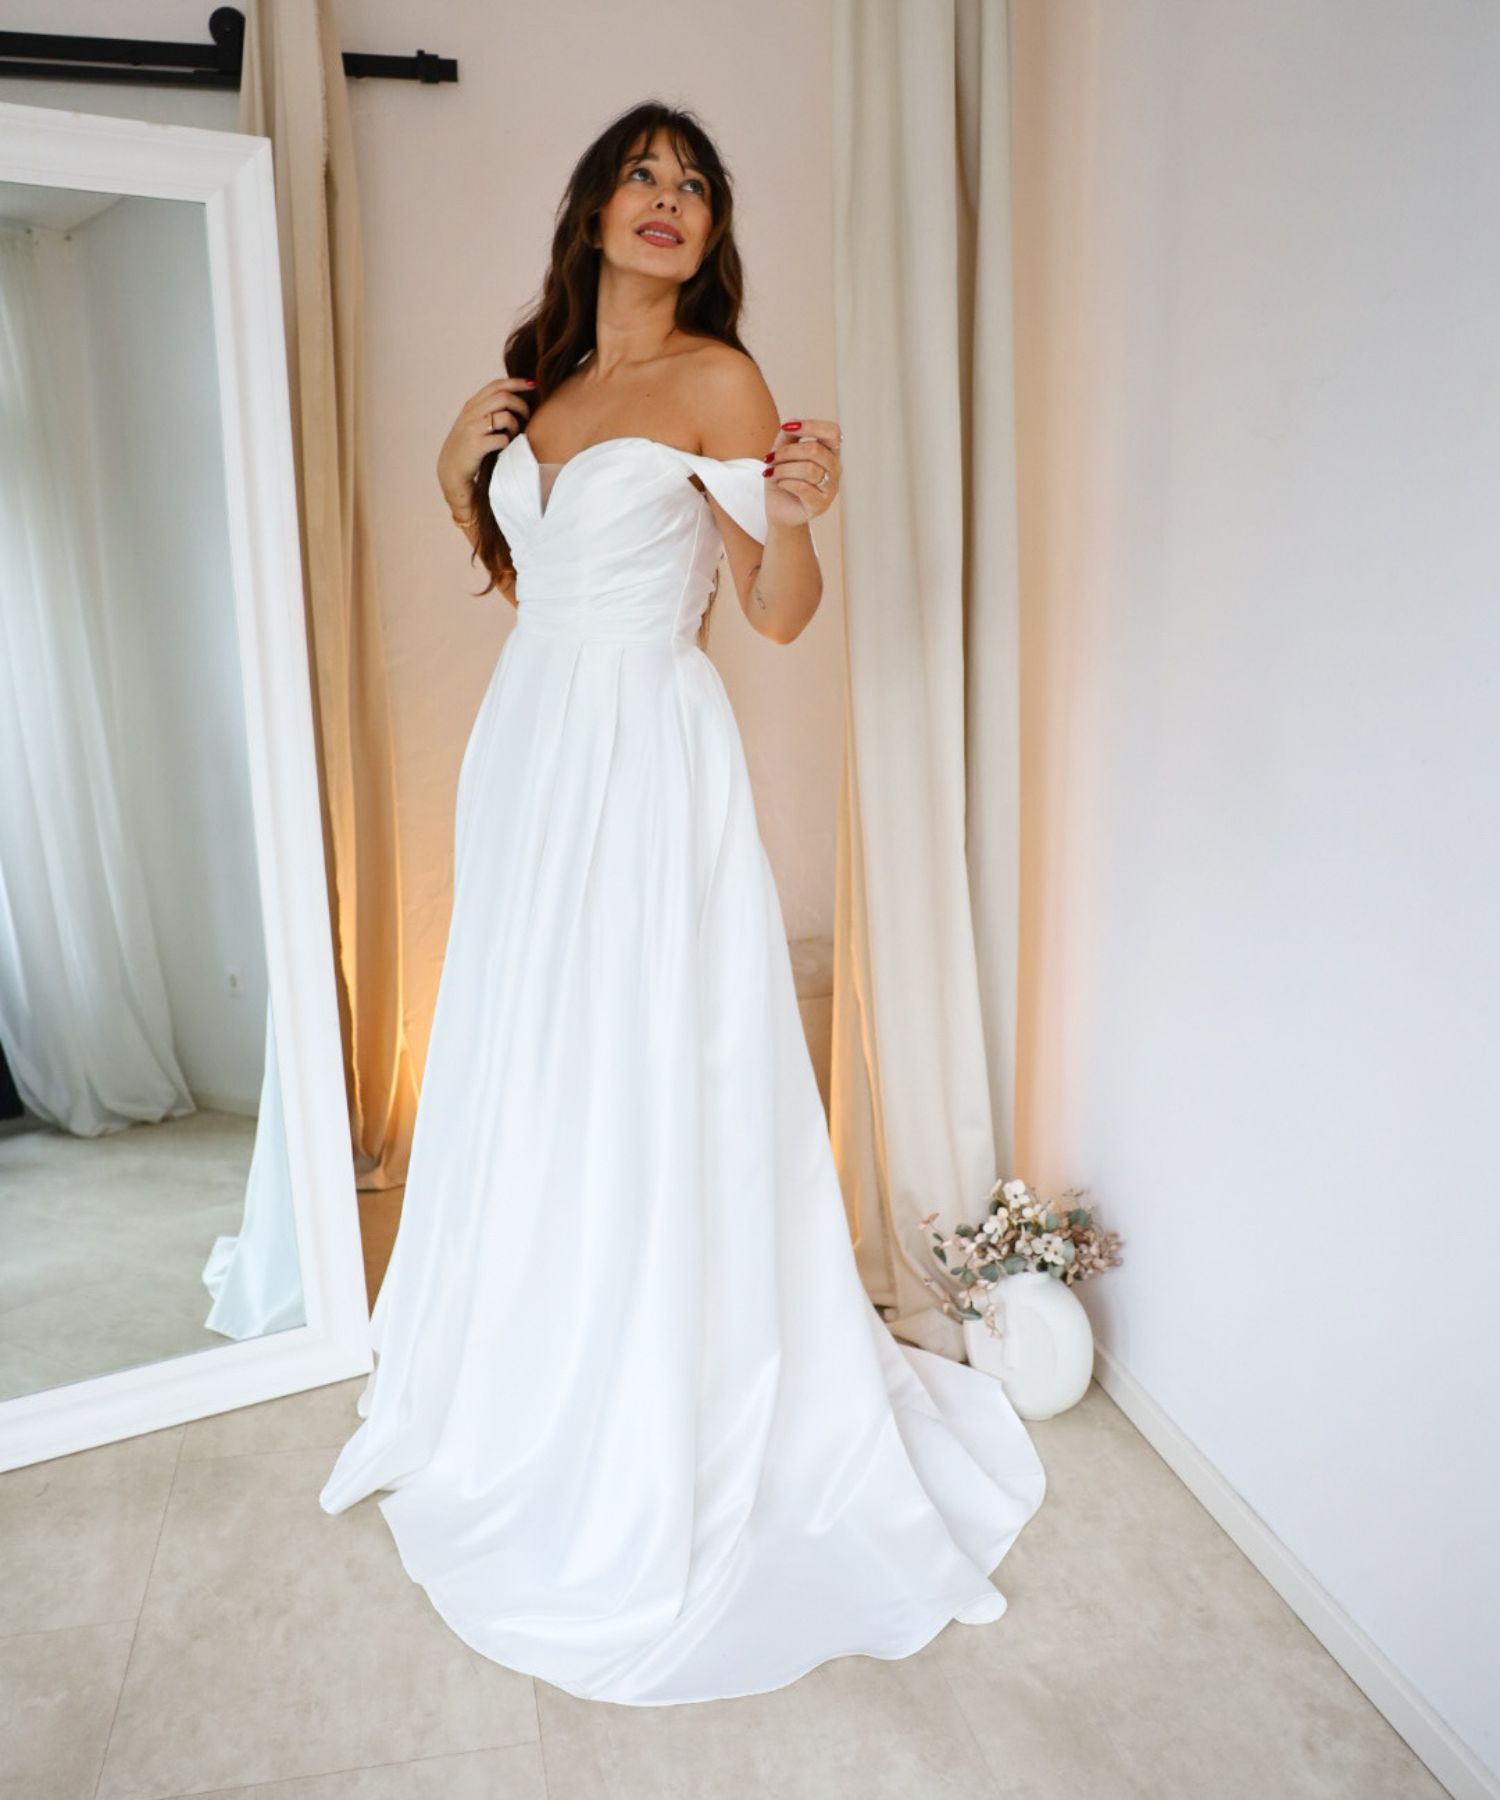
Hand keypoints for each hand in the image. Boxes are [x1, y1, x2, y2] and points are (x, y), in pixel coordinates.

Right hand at [437, 374, 535, 513]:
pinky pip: (503, 439)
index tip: (532, 385)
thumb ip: (488, 408)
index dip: (516, 383)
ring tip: (513, 435)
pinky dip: (508, 443)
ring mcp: (473, 429)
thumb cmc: (469, 445)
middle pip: (504, 397)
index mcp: (472, 405)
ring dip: (515, 426)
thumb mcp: (474, 421)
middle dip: (521, 406)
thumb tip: (515, 396)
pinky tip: (504, 448)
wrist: (452, 470)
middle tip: (527, 417)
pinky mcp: (476, 446)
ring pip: (505, 417)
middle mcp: (471, 413)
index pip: (497, 385)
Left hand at [762, 417, 841, 526]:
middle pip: (816, 450)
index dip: (811, 425)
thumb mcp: (781, 453)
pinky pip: (803, 488)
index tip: (787, 428)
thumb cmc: (782, 478)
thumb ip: (788, 436)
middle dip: (787, 452)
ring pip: (809, 470)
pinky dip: (786, 483)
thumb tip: (792, 422)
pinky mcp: (821, 505)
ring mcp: (831, 488)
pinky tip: (780, 484)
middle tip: (770, 458)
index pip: (832, 431)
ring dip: (784, 469)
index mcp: (830, 452)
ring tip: (772, 473)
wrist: (779, 509)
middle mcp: (835, 469)